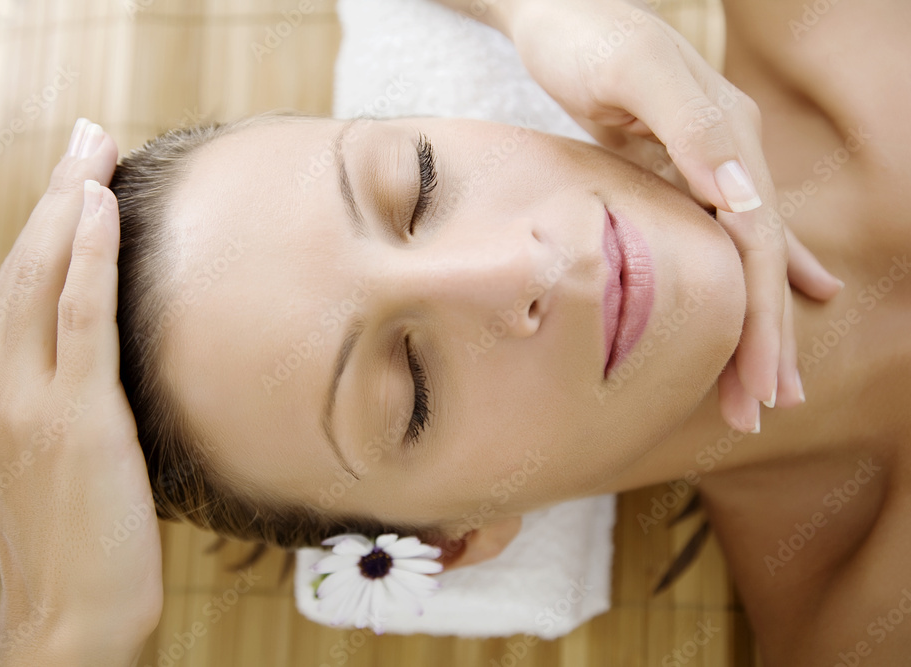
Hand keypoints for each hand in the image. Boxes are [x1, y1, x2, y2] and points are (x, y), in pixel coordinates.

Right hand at [0, 119, 161, 665]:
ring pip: (43, 277)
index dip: (44, 226)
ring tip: (95, 148)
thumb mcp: (48, 449)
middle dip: (56, 193)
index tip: (71, 176)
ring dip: (72, 203)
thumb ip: (51, 386)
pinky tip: (100, 205)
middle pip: (20, 267)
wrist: (75, 611)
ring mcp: (20, 400)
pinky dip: (88, 253)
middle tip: (85, 136)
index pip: (11, 288)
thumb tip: (90, 333)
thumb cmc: (78, 532)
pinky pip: (78, 314)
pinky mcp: (71, 415)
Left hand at [493, 0, 842, 429]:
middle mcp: (731, 152)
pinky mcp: (680, 166)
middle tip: (761, 408)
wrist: (558, 8)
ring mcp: (709, 160)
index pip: (756, 242)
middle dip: (763, 336)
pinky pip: (724, 230)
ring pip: (744, 254)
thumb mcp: (632, 71)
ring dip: (758, 318)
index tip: (761, 382)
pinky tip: (786, 293)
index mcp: (729, 136)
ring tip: (767, 381)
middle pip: (758, 258)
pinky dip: (754, 267)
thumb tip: (746, 199)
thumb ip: (691, 126)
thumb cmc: (585, 37)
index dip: (762, 316)